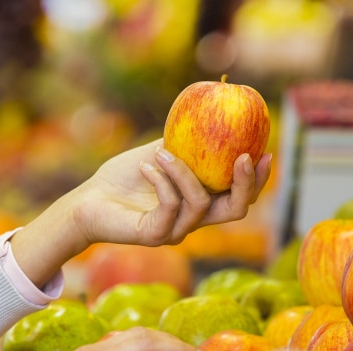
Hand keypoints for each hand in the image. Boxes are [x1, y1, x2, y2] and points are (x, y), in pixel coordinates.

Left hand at [11, 138, 271, 286]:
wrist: (88, 200)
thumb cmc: (123, 177)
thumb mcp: (161, 152)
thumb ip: (187, 142)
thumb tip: (212, 113)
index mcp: (200, 202)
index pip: (239, 197)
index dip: (256, 179)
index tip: (264, 151)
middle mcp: (193, 221)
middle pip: (236, 210)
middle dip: (245, 183)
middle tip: (244, 156)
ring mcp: (176, 231)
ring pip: (200, 203)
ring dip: (184, 172)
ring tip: (161, 152)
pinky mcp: (155, 236)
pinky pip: (171, 206)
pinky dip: (162, 180)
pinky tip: (146, 166)